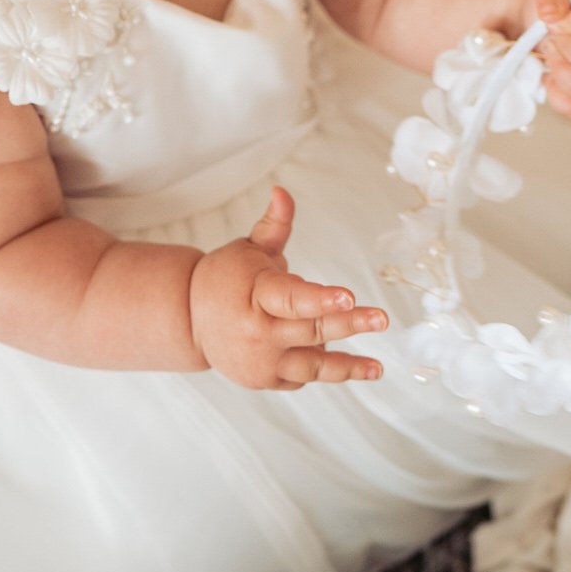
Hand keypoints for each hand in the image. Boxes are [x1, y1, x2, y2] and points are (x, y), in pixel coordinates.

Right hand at [189, 189, 386, 390]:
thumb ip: (274, 225)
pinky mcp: (267, 380)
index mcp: (256, 294)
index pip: (292, 298)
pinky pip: (303, 375)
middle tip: (381, 319)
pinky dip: (324, 368)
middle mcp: (258, 332)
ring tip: (377, 368)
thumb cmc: (225, 278)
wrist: (189, 320)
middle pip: (311, 329)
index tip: (349, 296)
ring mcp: (262, 361)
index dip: (321, 299)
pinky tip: (350, 365)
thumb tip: (282, 191)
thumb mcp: (248, 247)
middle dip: (349, 323)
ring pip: (312, 365)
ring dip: (348, 366)